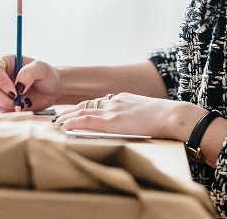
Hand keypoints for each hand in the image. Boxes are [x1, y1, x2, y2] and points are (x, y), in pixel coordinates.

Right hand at [0, 55, 60, 111]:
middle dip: (2, 96)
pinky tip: (21, 106)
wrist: (54, 91)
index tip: (15, 90)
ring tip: (22, 103)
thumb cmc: (47, 76)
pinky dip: (8, 111)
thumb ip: (29, 73)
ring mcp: (0, 91)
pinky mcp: (3, 104)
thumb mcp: (42, 68)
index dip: (0, 81)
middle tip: (18, 99)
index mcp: (5, 63)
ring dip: (5, 104)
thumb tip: (18, 85)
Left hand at [54, 93, 206, 139]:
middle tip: (56, 118)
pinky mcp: (112, 121)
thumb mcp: (146, 113)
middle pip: (86, 105)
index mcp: (123, 99)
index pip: (97, 103)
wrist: (172, 116)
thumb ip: (134, 116)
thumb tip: (129, 125)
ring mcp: (112, 110)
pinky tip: (64, 126)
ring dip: (66, 117)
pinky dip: (73, 122)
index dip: (83, 108)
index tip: (73, 112)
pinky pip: (87, 120)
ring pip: (82, 112)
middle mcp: (114, 102)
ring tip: (54, 123)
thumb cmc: (165, 118)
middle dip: (70, 112)